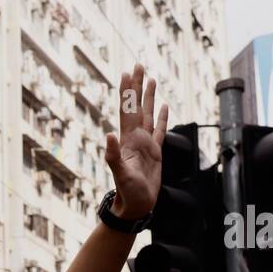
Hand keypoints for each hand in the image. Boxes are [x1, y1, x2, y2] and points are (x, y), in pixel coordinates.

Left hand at [105, 63, 168, 220]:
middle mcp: (135, 138)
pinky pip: (159, 129)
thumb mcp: (120, 173)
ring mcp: (145, 144)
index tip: (127, 72)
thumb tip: (109, 135)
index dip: (127, 91)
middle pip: (136, 106)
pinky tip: (163, 106)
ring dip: (148, 97)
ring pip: (147, 114)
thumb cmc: (127, 192)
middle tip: (138, 65)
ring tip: (150, 79)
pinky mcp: (155, 152)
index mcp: (128, 140)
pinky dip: (161, 116)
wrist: (136, 206)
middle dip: (137, 86)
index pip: (127, 110)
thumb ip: (113, 155)